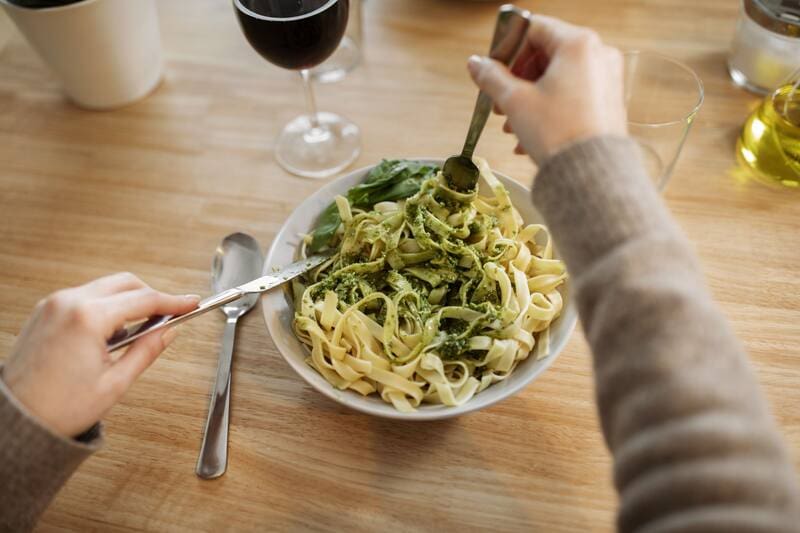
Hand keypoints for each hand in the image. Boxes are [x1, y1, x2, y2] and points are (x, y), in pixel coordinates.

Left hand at [1, 273, 198, 437]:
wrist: (15, 420)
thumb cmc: (56, 408)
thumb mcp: (115, 383)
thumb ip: (147, 351)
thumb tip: (168, 332)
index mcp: (87, 318)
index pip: (144, 299)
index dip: (173, 302)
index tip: (191, 303)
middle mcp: (68, 303)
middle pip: (126, 283)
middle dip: (151, 296)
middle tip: (169, 316)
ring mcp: (53, 304)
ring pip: (106, 287)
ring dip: (128, 301)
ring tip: (139, 332)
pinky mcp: (46, 311)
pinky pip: (86, 296)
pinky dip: (106, 306)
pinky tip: (113, 332)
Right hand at [467, 15, 626, 162]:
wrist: (591, 175)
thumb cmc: (557, 133)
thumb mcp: (515, 102)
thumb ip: (492, 77)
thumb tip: (476, 64)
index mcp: (578, 44)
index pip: (534, 29)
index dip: (508, 49)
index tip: (493, 70)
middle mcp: (598, 55)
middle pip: (546, 54)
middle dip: (518, 79)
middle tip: (500, 102)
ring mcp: (607, 79)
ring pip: (558, 78)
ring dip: (530, 97)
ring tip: (512, 125)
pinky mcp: (609, 102)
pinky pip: (572, 95)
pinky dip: (549, 108)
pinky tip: (531, 135)